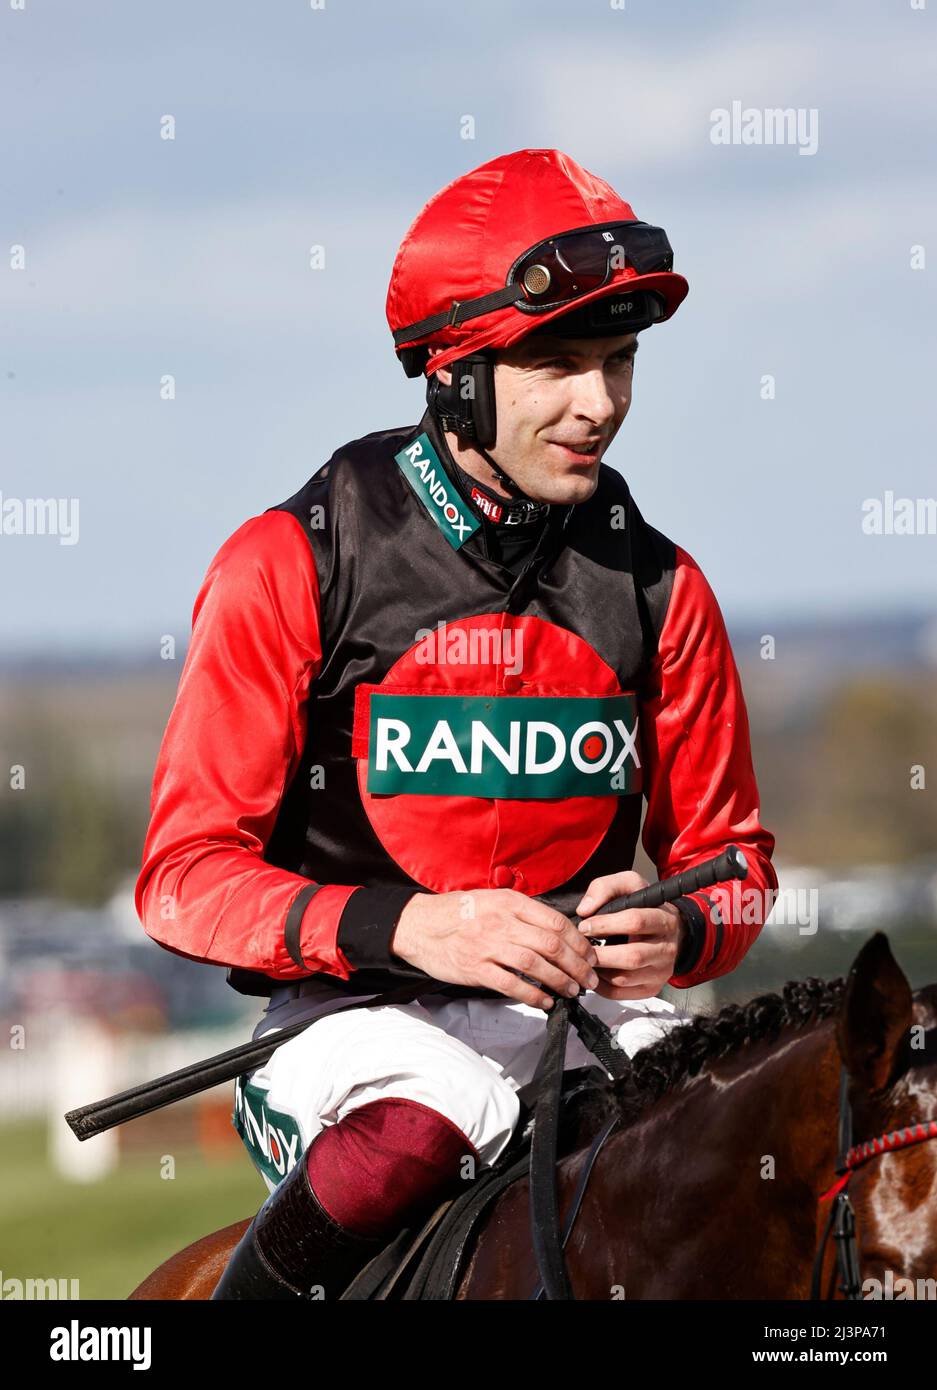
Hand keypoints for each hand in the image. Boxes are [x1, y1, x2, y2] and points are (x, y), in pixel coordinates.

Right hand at [390, 890, 599, 1011]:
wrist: (418, 925)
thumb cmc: (457, 913)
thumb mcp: (492, 900)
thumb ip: (521, 913)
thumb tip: (556, 932)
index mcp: (509, 902)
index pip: (555, 922)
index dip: (578, 941)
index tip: (590, 955)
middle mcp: (501, 922)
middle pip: (551, 945)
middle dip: (577, 965)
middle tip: (590, 978)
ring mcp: (487, 946)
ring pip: (535, 965)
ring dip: (560, 981)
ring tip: (573, 991)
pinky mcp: (475, 969)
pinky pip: (511, 985)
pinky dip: (533, 995)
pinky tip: (545, 1001)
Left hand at [575, 871, 686, 999]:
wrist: (669, 931)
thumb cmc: (644, 907)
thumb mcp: (629, 885)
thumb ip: (605, 887)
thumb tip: (584, 909)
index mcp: (663, 920)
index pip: (635, 922)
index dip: (606, 924)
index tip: (585, 925)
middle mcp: (666, 948)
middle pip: (632, 956)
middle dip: (600, 954)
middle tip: (581, 947)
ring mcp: (661, 971)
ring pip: (624, 979)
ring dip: (598, 971)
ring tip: (583, 959)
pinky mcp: (651, 988)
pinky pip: (621, 994)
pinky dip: (601, 986)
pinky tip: (593, 972)